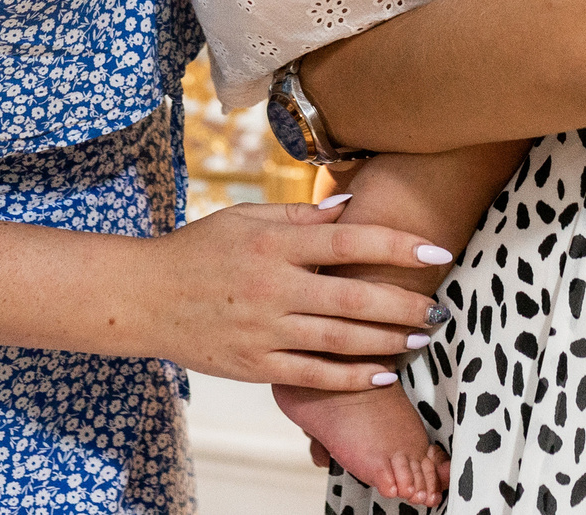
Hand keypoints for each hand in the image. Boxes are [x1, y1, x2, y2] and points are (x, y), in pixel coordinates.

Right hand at [133, 199, 454, 388]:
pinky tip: (382, 374)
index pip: (348, 242)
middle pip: (353, 299)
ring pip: (340, 341)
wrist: (144, 297)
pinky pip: (313, 375)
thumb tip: (351, 208)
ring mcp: (264, 330)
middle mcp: (272, 287)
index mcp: (273, 244)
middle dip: (405, 305)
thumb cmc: (199, 250)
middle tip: (441, 309)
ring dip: (389, 342)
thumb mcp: (245, 218)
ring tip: (423, 339)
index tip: (436, 252)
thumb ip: (300, 217)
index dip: (396, 247)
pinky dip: (351, 377)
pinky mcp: (254, 366)